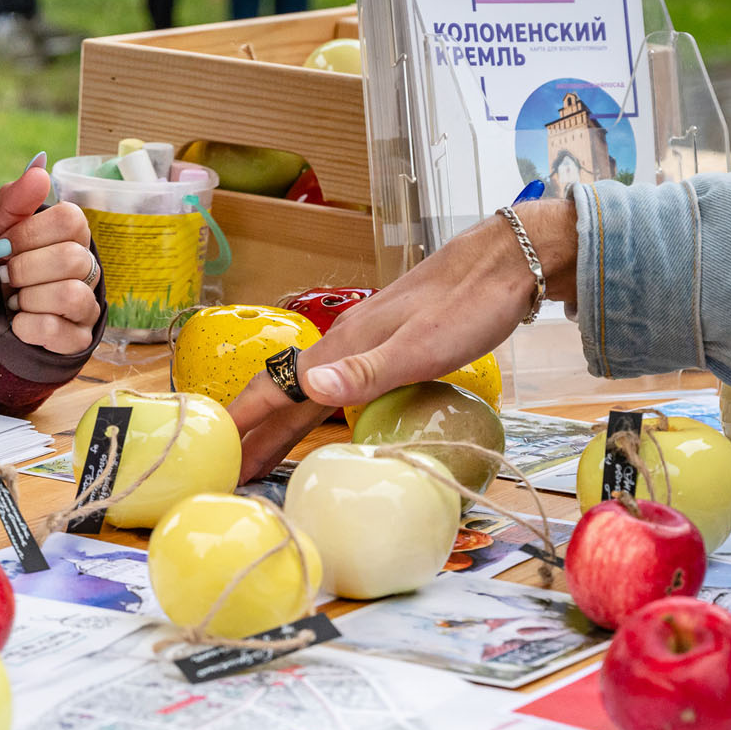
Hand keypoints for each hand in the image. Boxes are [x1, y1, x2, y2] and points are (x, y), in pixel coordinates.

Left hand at [0, 165, 97, 355]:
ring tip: (13, 301)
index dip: (30, 234)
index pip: (70, 220)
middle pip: (72, 258)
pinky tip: (17, 323)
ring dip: (29, 298)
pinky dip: (29, 326)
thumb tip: (40, 171)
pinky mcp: (78, 338)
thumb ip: (14, 200)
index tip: (3, 246)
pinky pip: (60, 331)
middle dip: (24, 269)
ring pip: (71, 294)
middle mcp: (88, 267)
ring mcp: (87, 305)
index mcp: (72, 234)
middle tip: (4, 277)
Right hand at [228, 199, 577, 481]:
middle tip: (231, 471)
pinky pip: (334, 382)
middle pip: (288, 393)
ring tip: (263, 454)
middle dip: (256, 432)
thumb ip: (364, 372)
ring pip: (310, 388)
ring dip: (282, 422)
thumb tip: (306, 387)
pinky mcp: (387, 342)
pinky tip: (320, 418)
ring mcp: (366, 341)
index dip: (246, 422)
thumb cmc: (472, 303)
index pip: (278, 387)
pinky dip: (313, 408)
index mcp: (345, 345)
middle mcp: (346, 342)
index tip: (220, 456)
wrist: (509, 258)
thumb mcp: (421, 347)